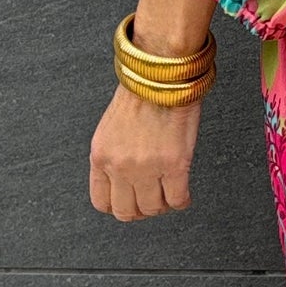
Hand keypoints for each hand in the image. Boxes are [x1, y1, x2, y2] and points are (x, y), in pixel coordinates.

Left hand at [89, 85, 203, 221]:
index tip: (129, 204)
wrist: (161, 75)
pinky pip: (177, 199)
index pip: (101, 202)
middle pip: (126, 211)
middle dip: (140, 211)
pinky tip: (184, 195)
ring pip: (152, 208)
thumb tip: (122, 177)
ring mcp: (147, 168)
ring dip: (162, 206)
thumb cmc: (141, 92)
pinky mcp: (174, 165)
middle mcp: (120, 166)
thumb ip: (113, 155)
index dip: (118, 207)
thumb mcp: (111, 128)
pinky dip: (182, 202)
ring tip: (169, 195)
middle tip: (151, 203)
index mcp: (101, 156)